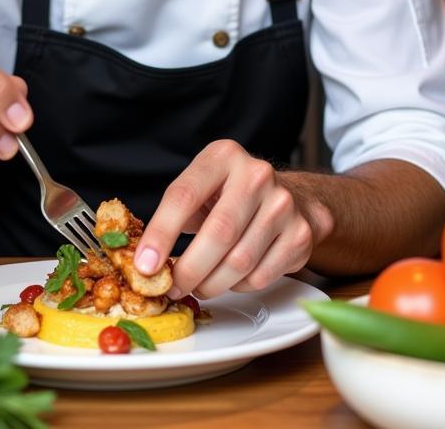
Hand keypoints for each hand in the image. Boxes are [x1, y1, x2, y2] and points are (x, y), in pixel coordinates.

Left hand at [135, 139, 329, 298]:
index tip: (144, 265)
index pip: (183, 196)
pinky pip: (261, 276)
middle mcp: (256, 174)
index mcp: (222, 156)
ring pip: (239, 261)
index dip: (160, 234)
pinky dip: (238, 286)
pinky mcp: (300, 235)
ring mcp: (283, 204)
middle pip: (217, 233)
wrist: (293, 197)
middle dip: (189, 269)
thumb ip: (175, 213)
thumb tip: (145, 261)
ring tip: (198, 285)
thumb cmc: (232, 196)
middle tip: (173, 287)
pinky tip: (231, 277)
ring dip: (212, 283)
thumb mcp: (202, 188)